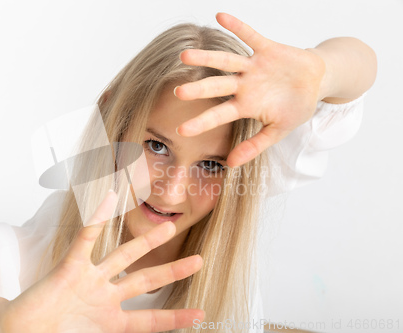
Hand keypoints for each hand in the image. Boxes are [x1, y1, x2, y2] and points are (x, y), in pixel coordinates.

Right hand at [0, 190, 203, 332]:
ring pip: (123, 256)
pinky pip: (85, 240)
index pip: (151, 319)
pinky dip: (96, 220)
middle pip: (145, 281)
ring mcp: (89, 281)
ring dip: (147, 242)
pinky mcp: (69, 269)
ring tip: (170, 227)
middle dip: (172, 271)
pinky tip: (109, 199)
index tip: (201, 314)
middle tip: (198, 261)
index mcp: (110, 321)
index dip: (176, 317)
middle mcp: (104, 297)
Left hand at [175, 12, 326, 166]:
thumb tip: (230, 164)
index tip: (181, 131)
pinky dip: (238, 26)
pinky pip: (250, 35)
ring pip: (226, 61)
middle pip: (217, 86)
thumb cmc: (295, 108)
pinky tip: (220, 16)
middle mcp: (244, 86)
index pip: (219, 115)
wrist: (317, 82)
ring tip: (184, 55)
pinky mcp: (266, 49)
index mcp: (245, 106)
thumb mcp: (278, 131)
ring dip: (207, 58)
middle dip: (198, 89)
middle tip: (178, 92)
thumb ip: (254, 146)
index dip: (202, 122)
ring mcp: (253, 67)